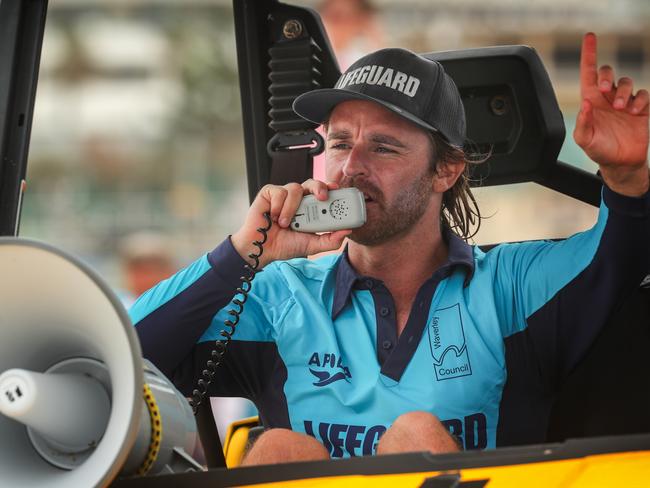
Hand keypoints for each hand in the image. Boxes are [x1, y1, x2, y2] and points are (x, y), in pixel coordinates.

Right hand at [231, 179, 350, 267]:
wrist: (262, 249)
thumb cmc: (284, 245)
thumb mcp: (312, 245)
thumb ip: (330, 240)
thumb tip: (347, 231)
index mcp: (309, 208)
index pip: (322, 193)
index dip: (330, 188)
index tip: (338, 189)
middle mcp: (298, 199)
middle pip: (312, 183)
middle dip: (319, 186)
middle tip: (322, 197)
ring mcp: (283, 195)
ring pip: (295, 188)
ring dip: (291, 208)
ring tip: (284, 224)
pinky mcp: (269, 193)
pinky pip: (279, 192)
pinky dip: (278, 206)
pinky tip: (272, 217)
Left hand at [573, 32, 648, 195]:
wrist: (620, 163)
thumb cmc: (598, 150)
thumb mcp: (584, 139)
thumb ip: (583, 122)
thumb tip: (586, 104)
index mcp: (590, 101)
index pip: (588, 73)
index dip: (589, 54)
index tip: (590, 37)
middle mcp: (606, 98)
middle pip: (608, 73)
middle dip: (607, 75)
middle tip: (604, 89)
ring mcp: (624, 102)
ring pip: (626, 82)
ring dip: (623, 91)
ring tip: (620, 107)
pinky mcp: (640, 108)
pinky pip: (643, 94)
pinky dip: (640, 99)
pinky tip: (634, 110)